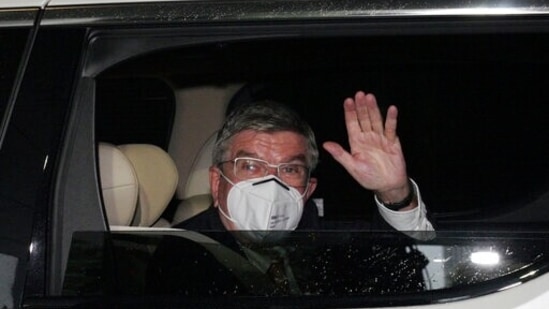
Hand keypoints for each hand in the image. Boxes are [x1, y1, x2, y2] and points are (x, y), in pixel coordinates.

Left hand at [323, 91, 412, 205]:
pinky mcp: (392, 142)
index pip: (352, 124)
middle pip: (364, 119)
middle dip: (361, 107)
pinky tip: (391, 109)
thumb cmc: (369, 178)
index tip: (348, 101)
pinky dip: (391, 119)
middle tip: (359, 94)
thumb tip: (326, 144)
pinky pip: (391, 129)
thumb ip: (340, 155)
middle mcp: (367, 137)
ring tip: (370, 98)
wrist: (387, 186)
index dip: (350, 113)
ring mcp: (380, 138)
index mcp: (356, 142)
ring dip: (373, 109)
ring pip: (376, 121)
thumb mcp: (352, 167)